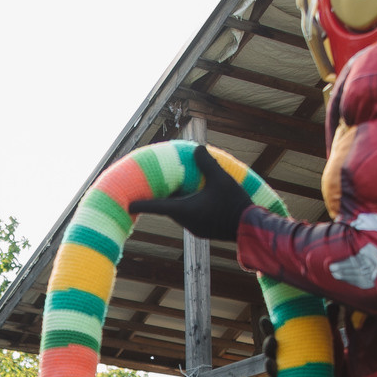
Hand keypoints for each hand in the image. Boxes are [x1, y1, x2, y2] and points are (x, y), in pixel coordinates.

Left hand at [131, 143, 252, 243]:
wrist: (249, 228)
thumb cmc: (235, 203)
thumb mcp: (222, 179)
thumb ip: (207, 163)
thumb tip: (197, 147)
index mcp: (185, 210)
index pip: (157, 206)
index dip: (141, 204)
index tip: (126, 204)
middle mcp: (186, 220)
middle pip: (167, 205)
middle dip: (159, 194)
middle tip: (150, 182)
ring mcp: (194, 227)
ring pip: (178, 209)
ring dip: (176, 198)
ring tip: (175, 182)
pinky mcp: (201, 229)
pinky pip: (188, 214)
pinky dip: (186, 204)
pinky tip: (194, 194)